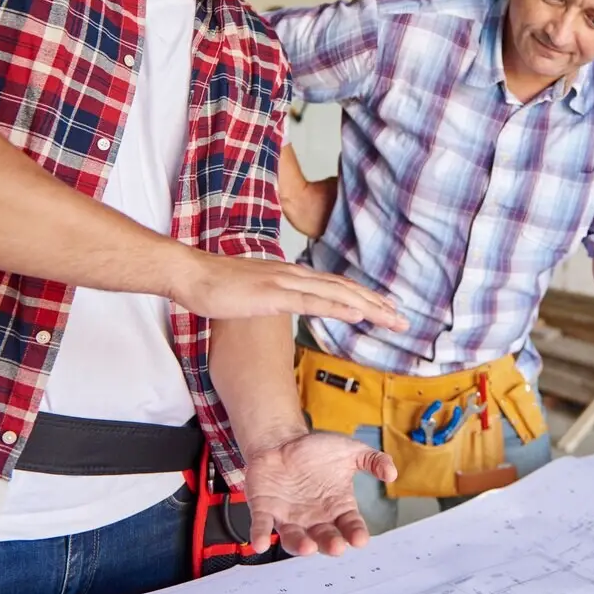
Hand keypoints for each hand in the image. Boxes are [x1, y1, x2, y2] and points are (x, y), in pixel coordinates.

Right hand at [173, 250, 407, 330]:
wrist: (191, 274)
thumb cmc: (216, 285)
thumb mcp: (252, 291)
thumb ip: (272, 294)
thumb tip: (284, 302)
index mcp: (291, 275)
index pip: (336, 286)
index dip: (364, 297)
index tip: (386, 308)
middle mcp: (294, 275)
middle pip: (345, 288)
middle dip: (377, 304)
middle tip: (402, 319)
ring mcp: (285, 283)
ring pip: (336, 294)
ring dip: (368, 307)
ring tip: (391, 318)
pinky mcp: (272, 294)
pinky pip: (311, 302)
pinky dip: (338, 307)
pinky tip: (357, 315)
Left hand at [241, 432, 397, 555]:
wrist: (282, 440)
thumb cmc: (316, 450)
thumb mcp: (350, 451)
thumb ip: (373, 460)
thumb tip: (392, 473)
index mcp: (336, 507)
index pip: (349, 525)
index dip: (355, 533)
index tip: (360, 539)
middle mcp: (314, 518)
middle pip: (324, 537)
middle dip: (330, 544)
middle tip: (336, 546)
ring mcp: (289, 516)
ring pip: (294, 538)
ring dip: (299, 545)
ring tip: (307, 547)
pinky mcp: (265, 510)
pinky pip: (262, 526)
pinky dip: (261, 536)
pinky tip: (260, 543)